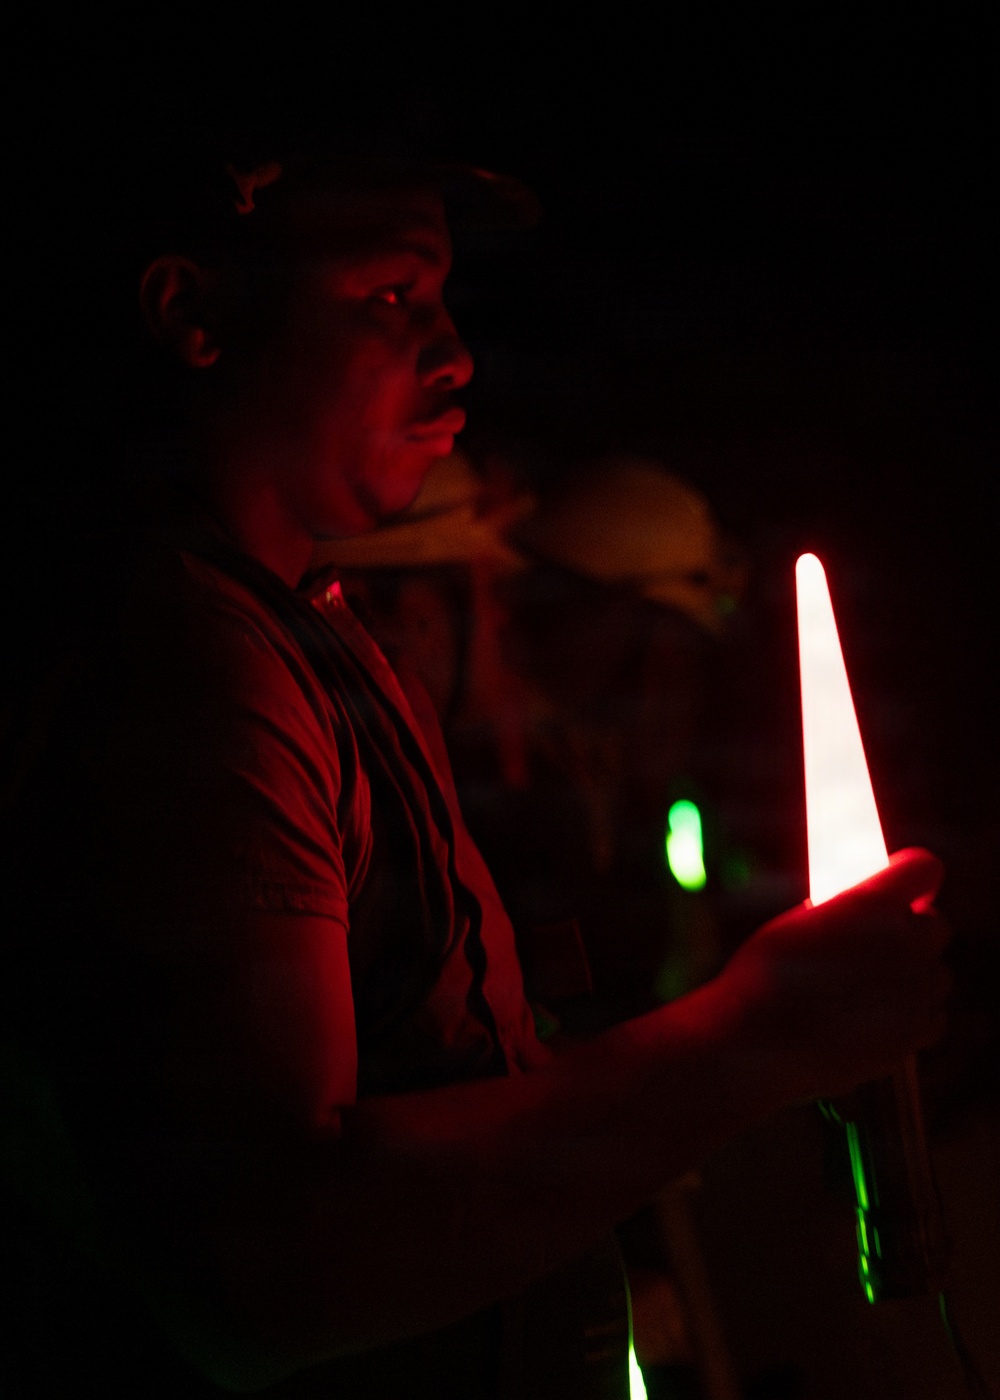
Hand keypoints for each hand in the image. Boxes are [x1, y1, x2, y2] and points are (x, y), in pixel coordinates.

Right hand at [715, 848, 951, 1101]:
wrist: (759, 1039)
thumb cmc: (767, 976)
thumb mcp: (799, 923)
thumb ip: (845, 912)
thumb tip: (862, 912)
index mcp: (873, 903)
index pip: (924, 869)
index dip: (910, 877)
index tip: (897, 890)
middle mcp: (905, 941)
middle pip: (936, 924)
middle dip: (911, 931)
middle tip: (874, 945)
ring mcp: (917, 989)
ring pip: (936, 972)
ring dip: (913, 975)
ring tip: (869, 988)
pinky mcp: (916, 1032)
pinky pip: (932, 1015)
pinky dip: (912, 1016)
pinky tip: (876, 1018)